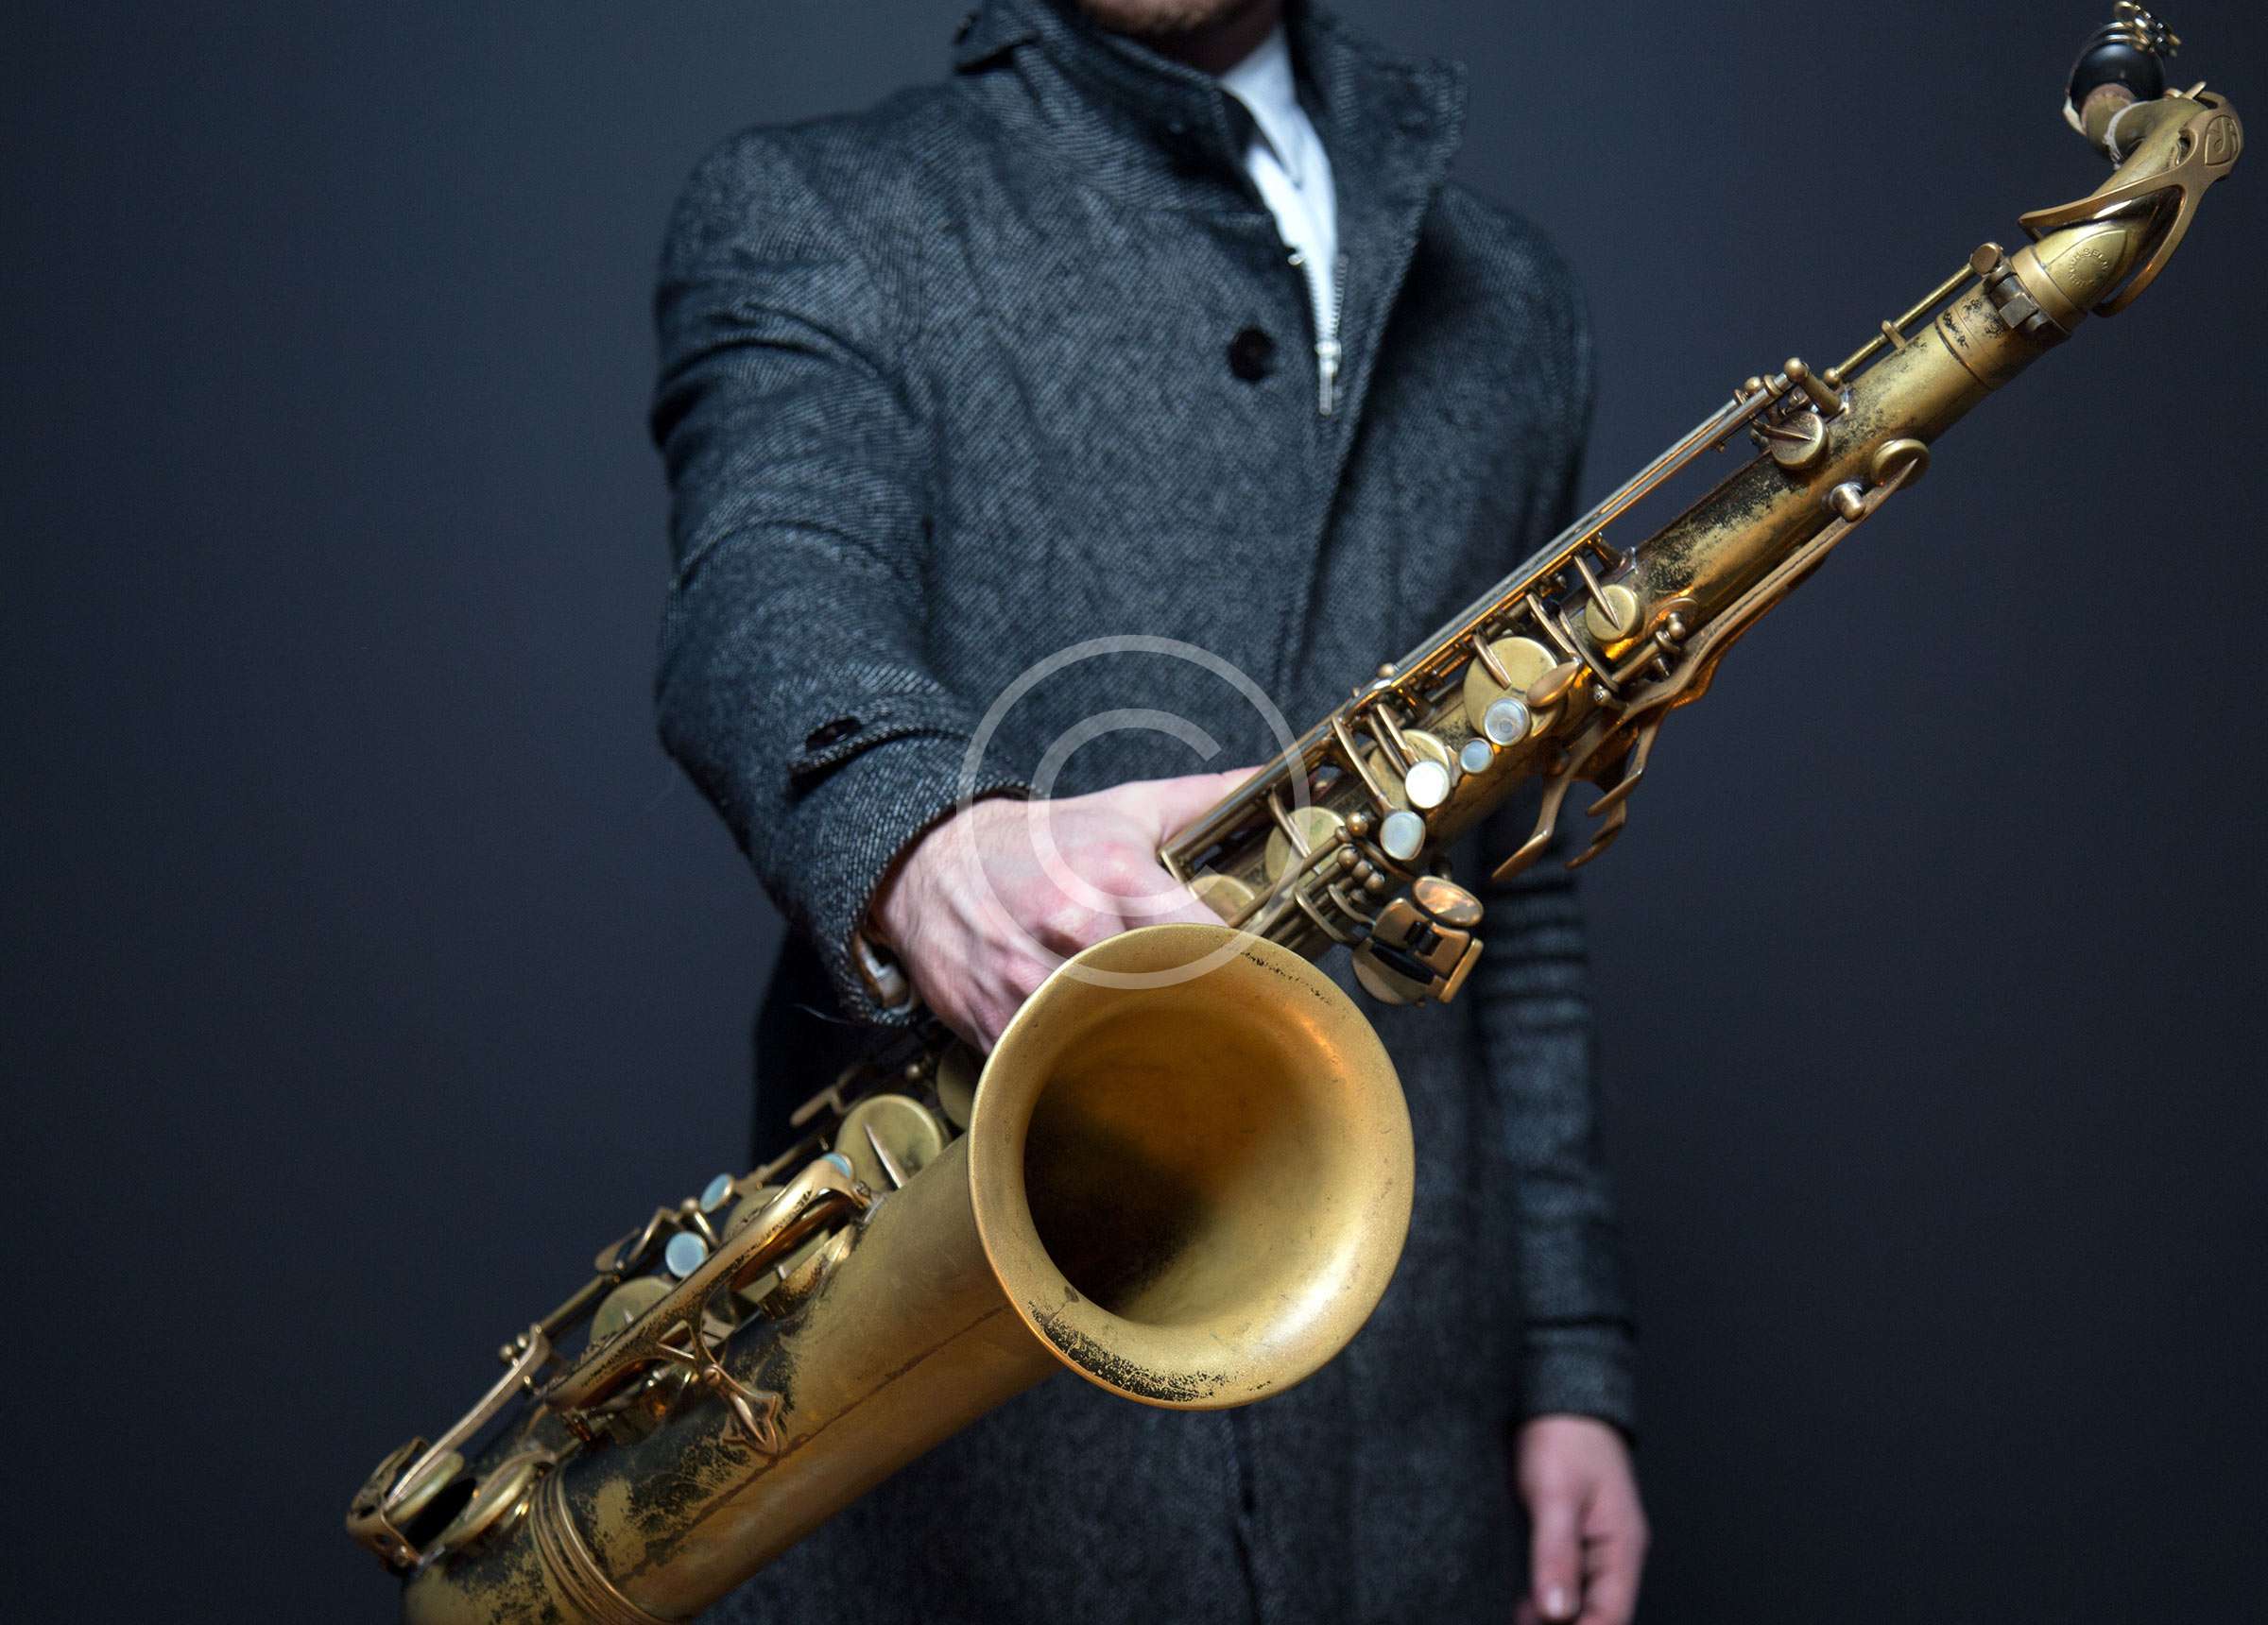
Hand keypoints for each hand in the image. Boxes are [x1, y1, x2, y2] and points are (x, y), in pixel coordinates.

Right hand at [869, 769, 1251, 1049]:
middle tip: (1207, 1015)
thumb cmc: (1040, 841)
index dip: (1234, 966)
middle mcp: (1074, 927)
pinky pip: (1055, 1059)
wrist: (931, 863)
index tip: (1250, 977)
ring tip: (1149, 1033)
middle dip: (1188, 1008)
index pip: (1204, 940)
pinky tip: (1090, 1043)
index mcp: (1116, 875)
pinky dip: (1077, 1057)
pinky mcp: (997, 1022)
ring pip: (1109, 1035)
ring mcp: (1030, 980)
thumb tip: (1276, 777)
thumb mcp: (1125, 808)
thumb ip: (1204, 800)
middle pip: (1164, 995)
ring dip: (1132, 1038)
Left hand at [1514, 1414, 1647, 1624]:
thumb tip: (1557, 1612)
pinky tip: (1515, 1604)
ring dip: (1549, 1617)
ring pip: (1578, 1603)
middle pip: (1597, 1616)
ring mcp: (1593, 1549)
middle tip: (1516, 1622)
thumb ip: (1556, 1554)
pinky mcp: (1571, 1542)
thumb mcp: (1555, 1494)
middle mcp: (1613, 1555)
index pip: (1612, 1617)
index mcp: (1622, 1547)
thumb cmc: (1564, 1436)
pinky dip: (1543, 1599)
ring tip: (1511, 1616)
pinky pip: (1563, 1583)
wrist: (1558, 1399)